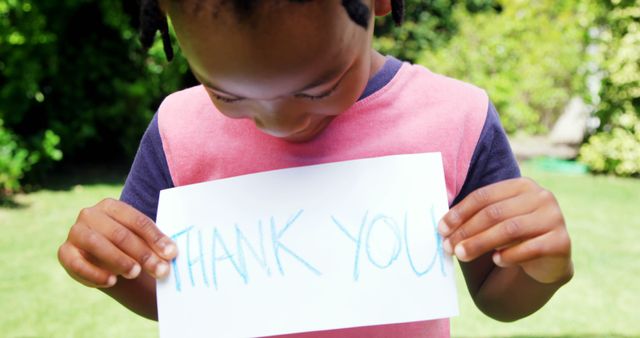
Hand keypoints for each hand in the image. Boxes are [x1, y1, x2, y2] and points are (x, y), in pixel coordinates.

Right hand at [58, 198, 177, 287]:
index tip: (171, 253)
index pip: (136, 220)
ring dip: (119, 260)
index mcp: (111, 206)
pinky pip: (77, 264)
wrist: (104, 258)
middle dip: (142, 254)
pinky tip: (111, 282)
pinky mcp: (65, 252)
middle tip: (160, 270)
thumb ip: (153, 244)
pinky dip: (94, 274)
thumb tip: (171, 252)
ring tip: (135, 273)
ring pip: (97, 244)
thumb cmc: (128, 245)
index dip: (155, 237)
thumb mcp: (141, 240)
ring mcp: (75, 232)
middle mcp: (90, 214)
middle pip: (119, 234)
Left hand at [438, 177, 572, 283]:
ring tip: (461, 255)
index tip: (441, 228)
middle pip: (494, 213)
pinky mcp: (561, 242)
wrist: (548, 259)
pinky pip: (529, 249)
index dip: (459, 212)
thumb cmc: (514, 237)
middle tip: (448, 246)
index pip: (484, 196)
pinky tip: (496, 260)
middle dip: (466, 231)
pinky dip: (508, 255)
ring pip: (509, 230)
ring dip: (480, 244)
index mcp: (522, 185)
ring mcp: (554, 218)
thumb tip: (442, 226)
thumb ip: (476, 217)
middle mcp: (541, 197)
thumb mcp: (496, 221)